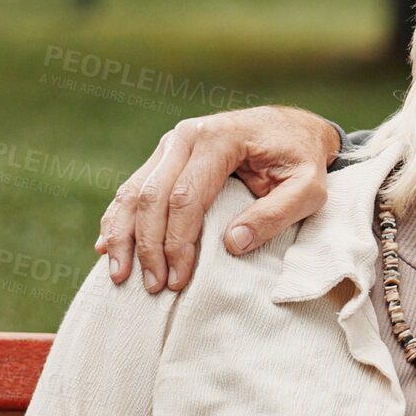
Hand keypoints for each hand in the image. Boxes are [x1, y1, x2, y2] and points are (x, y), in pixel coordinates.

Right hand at [97, 106, 339, 292]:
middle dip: (148, 246)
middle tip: (153, 286)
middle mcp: (186, 136)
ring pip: (133, 192)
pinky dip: (118, 219)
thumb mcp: (309, 189)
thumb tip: (232, 244)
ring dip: (122, 236)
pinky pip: (133, 188)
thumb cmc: (303, 161)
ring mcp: (171, 144)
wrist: (293, 130)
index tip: (178, 279)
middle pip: (152, 196)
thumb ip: (275, 215)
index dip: (178, 242)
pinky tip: (107, 247)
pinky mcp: (164, 156)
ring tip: (120, 275)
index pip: (187, 197)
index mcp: (220, 139)